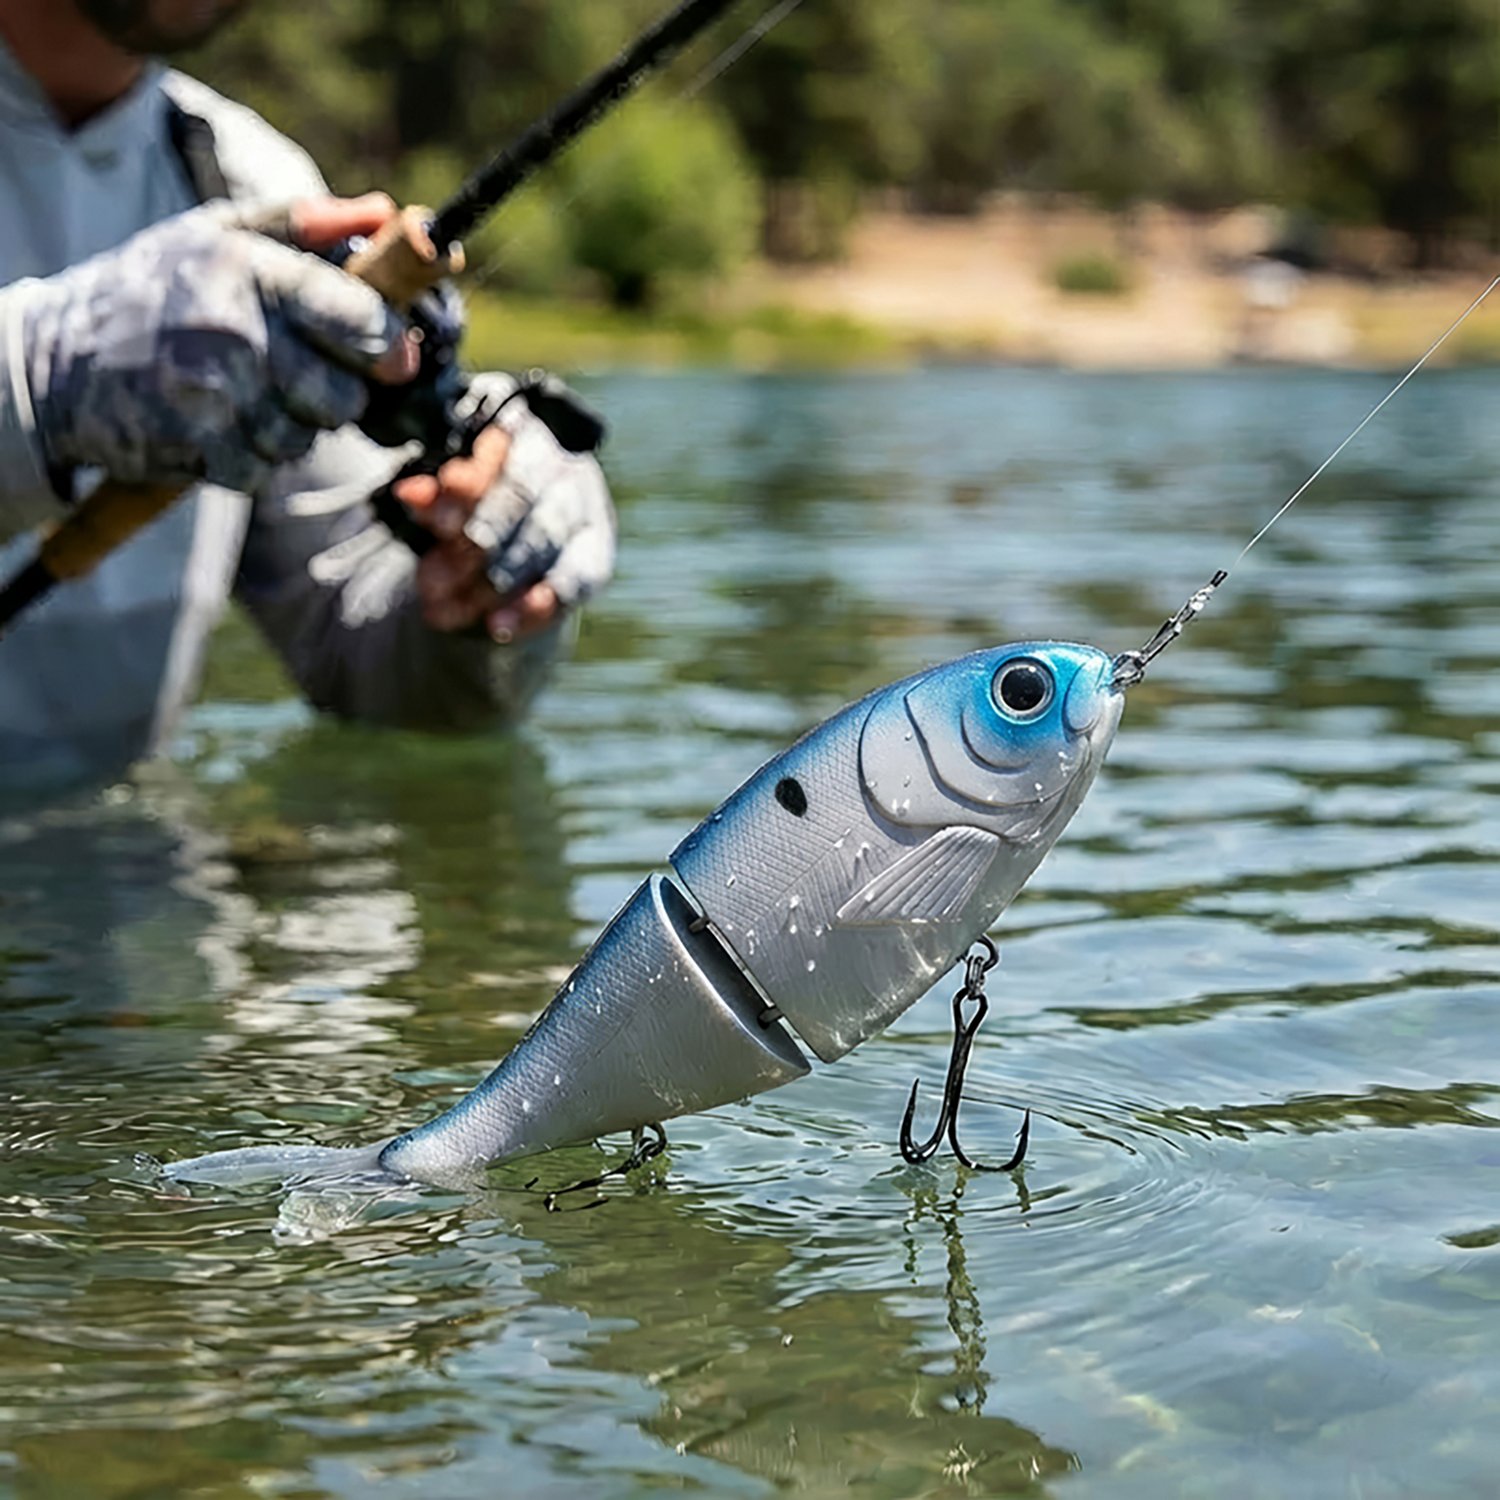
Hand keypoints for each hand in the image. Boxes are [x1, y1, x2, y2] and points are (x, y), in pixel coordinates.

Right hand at [22, 194, 417, 494]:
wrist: (55, 358)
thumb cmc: (156, 289)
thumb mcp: (218, 234)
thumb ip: (305, 224)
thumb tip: (386, 213)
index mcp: (250, 268)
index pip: (359, 317)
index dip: (389, 344)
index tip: (395, 354)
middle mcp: (234, 330)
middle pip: (343, 396)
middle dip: (335, 394)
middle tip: (303, 375)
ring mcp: (214, 394)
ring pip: (305, 439)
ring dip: (291, 427)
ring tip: (250, 394)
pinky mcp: (196, 446)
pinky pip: (263, 470)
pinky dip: (251, 458)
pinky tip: (222, 424)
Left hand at [393, 379, 616, 640]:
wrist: (511, 530)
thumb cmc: (470, 503)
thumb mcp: (444, 497)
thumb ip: (433, 495)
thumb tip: (409, 493)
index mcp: (520, 429)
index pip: (497, 451)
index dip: (466, 487)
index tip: (431, 517)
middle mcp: (561, 461)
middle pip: (521, 500)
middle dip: (473, 544)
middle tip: (432, 582)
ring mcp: (584, 507)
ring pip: (543, 543)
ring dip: (492, 583)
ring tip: (446, 613)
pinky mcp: (595, 553)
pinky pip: (574, 581)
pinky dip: (534, 608)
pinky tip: (499, 626)